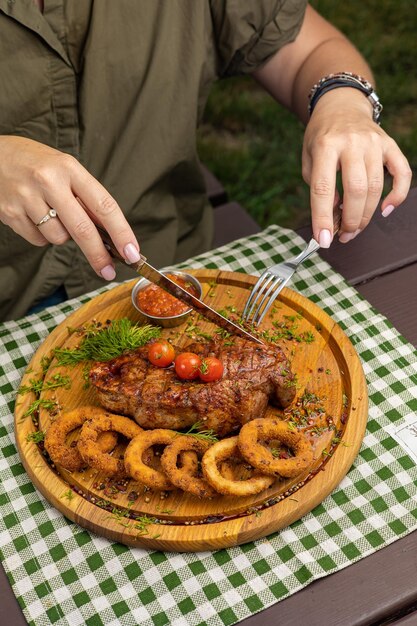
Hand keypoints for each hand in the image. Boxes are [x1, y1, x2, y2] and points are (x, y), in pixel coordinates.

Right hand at [0, 136, 140, 278]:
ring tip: (49, 213)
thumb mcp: (65, 170)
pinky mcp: (9, 213)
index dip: (121, 232)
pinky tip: (33, 215)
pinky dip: (40, 235)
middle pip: (83, 229)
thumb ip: (86, 198)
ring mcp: (27, 197)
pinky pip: (38, 240)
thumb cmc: (35, 164)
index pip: (104, 205)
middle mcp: (49, 181)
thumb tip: (111, 235)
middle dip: (99, 255)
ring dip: (61, 235)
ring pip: (59, 238)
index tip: (132, 252)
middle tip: (109, 271)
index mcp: (69, 168)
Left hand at [302, 89, 411, 246]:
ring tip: (355, 229)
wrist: (341, 106)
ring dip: (366, 215)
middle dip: (350, 220)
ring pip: (376, 187)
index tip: (324, 240)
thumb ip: (317, 187)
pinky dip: (397, 196)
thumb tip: (335, 214)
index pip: (323, 188)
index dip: (323, 218)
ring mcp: (374, 142)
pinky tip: (385, 210)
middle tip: (344, 236)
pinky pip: (402, 174)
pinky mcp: (390, 145)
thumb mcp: (309, 159)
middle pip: (356, 190)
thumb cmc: (322, 138)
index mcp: (326, 145)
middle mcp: (352, 142)